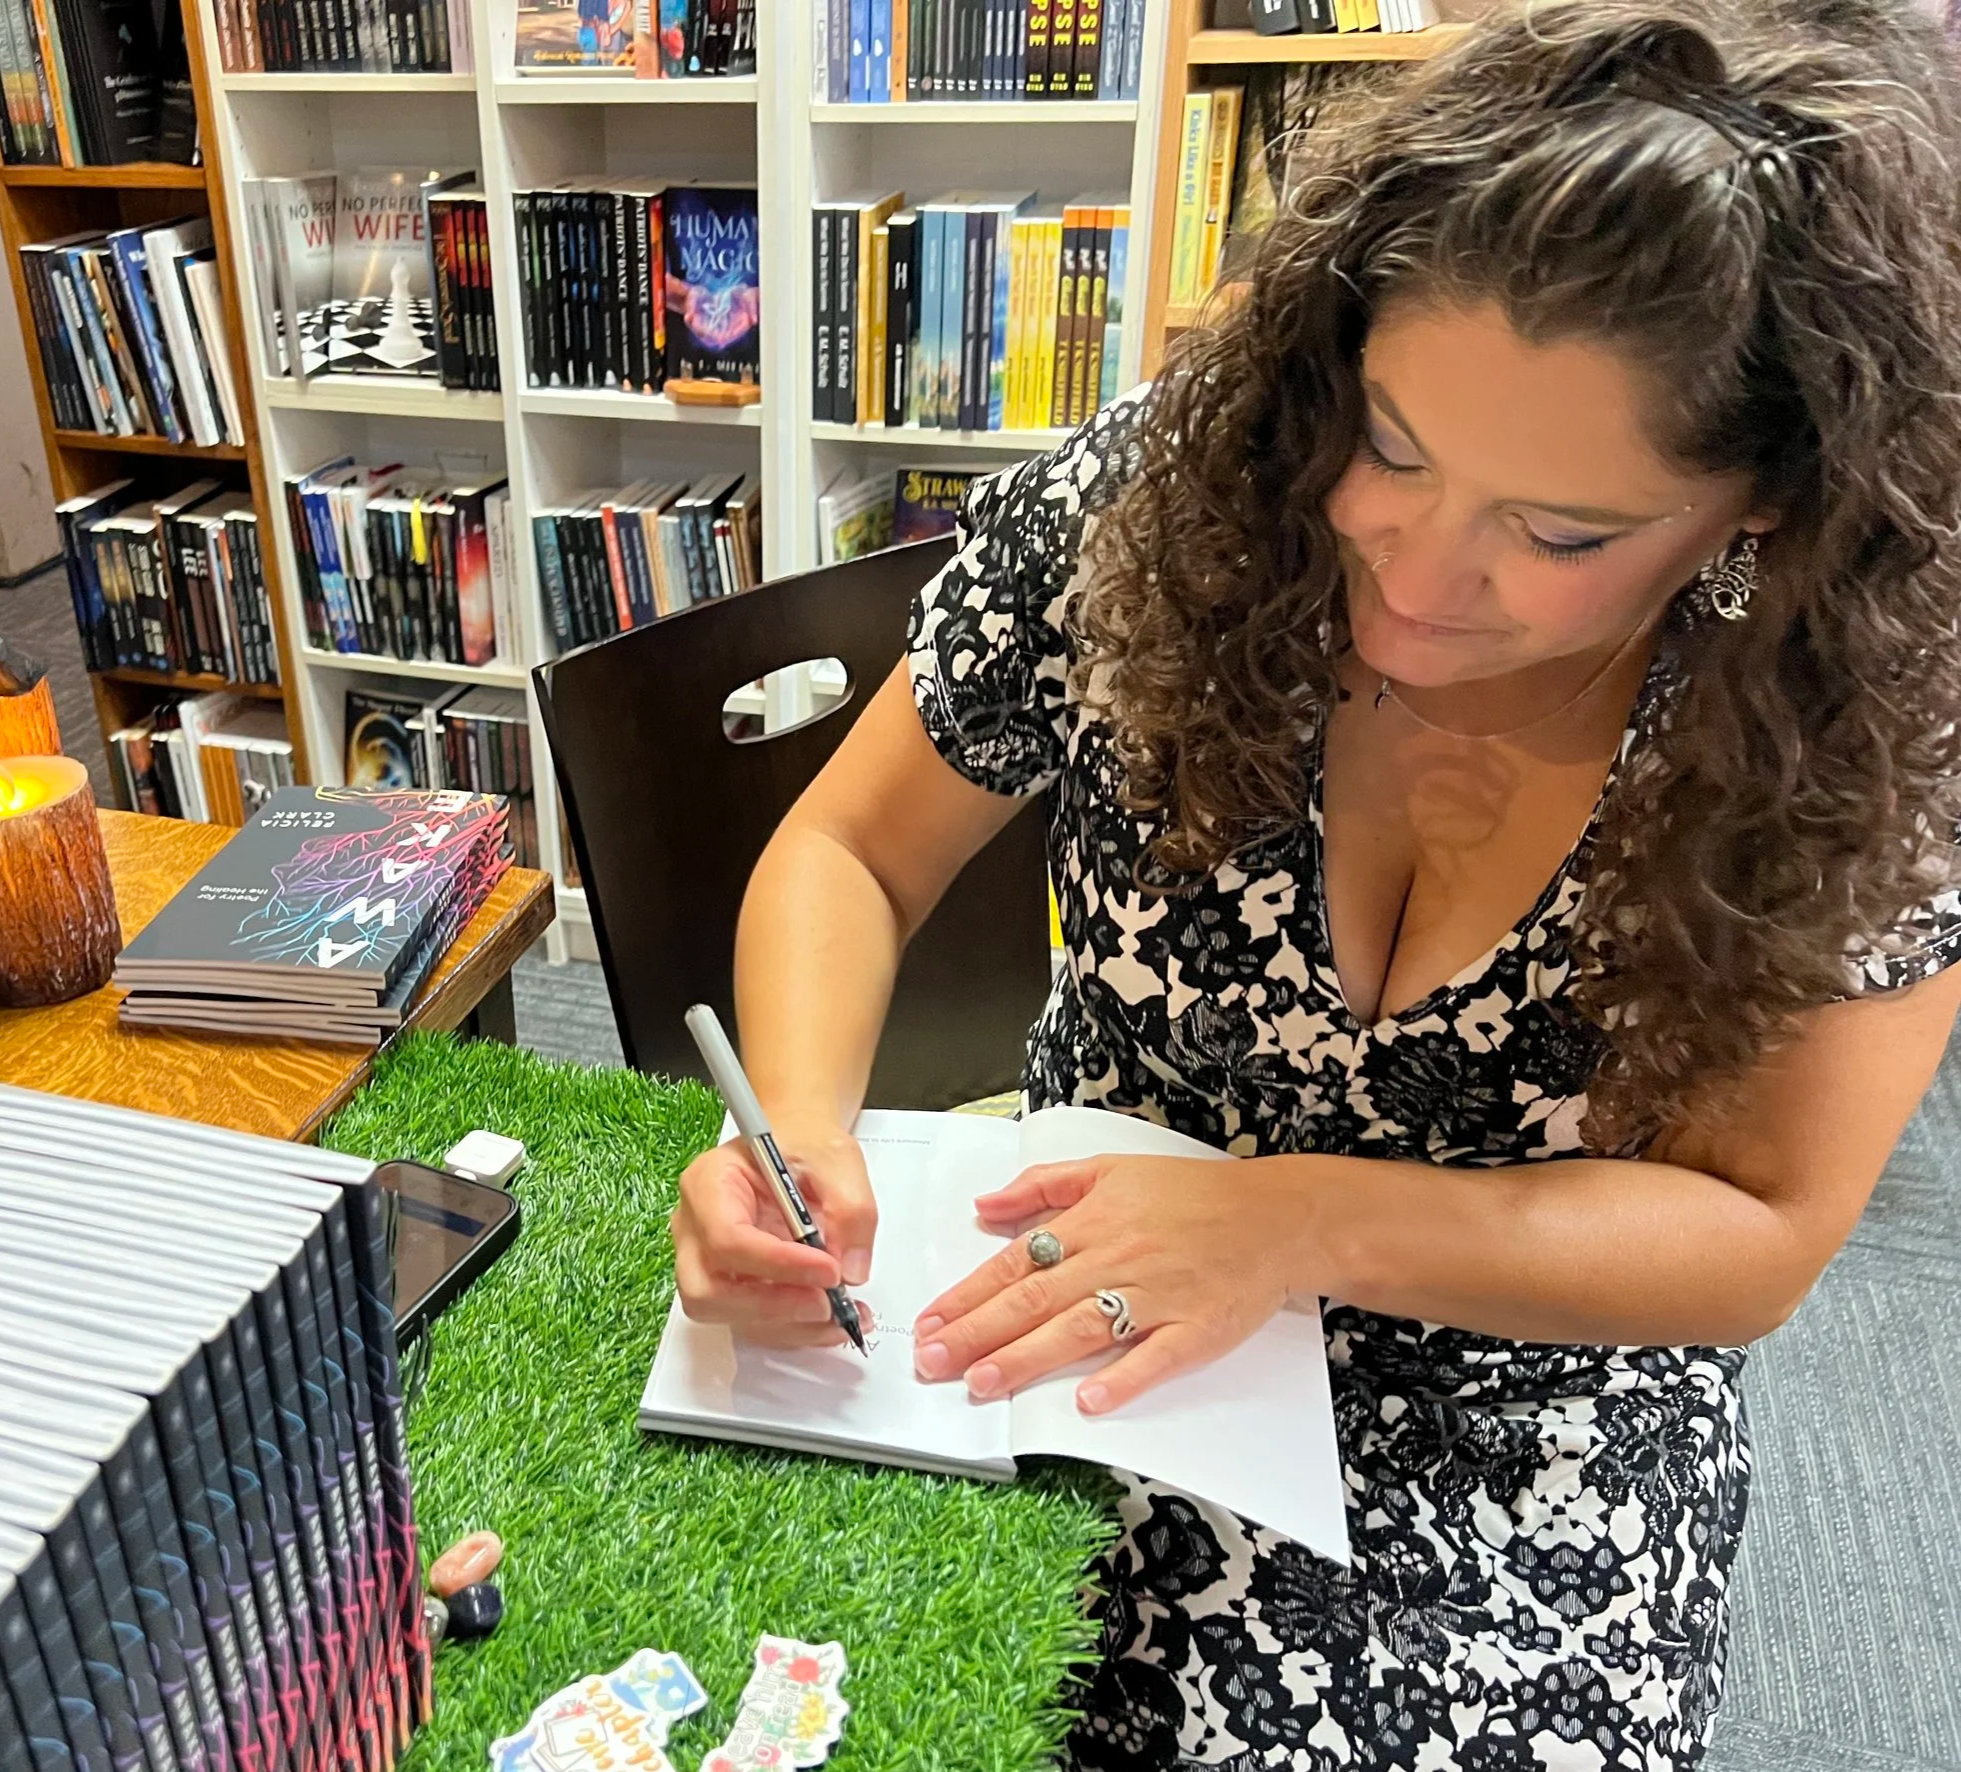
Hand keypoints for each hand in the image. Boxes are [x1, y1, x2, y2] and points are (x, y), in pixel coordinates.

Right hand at [671, 1112, 877, 1349]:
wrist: (799, 1151)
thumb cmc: (805, 1146)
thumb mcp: (838, 1158)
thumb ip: (852, 1208)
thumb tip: (851, 1270)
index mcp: (709, 1182)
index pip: (726, 1237)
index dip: (777, 1263)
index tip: (829, 1270)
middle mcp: (695, 1228)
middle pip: (707, 1290)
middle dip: (771, 1306)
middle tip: (828, 1302)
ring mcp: (706, 1262)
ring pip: (728, 1316)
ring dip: (789, 1325)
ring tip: (844, 1315)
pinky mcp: (730, 1287)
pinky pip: (752, 1322)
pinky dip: (795, 1328)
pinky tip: (834, 1318)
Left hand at [912, 1154, 1314, 1413]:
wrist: (1275, 1216)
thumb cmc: (1192, 1193)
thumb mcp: (1111, 1166)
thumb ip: (1044, 1185)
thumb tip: (986, 1205)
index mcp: (1092, 1222)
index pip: (1015, 1264)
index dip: (967, 1296)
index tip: (929, 1323)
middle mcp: (1116, 1260)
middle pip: (1034, 1302)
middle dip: (976, 1334)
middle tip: (932, 1363)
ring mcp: (1156, 1298)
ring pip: (1080, 1331)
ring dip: (1027, 1359)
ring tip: (981, 1383)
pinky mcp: (1195, 1331)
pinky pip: (1153, 1359)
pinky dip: (1120, 1381)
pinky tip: (1087, 1402)